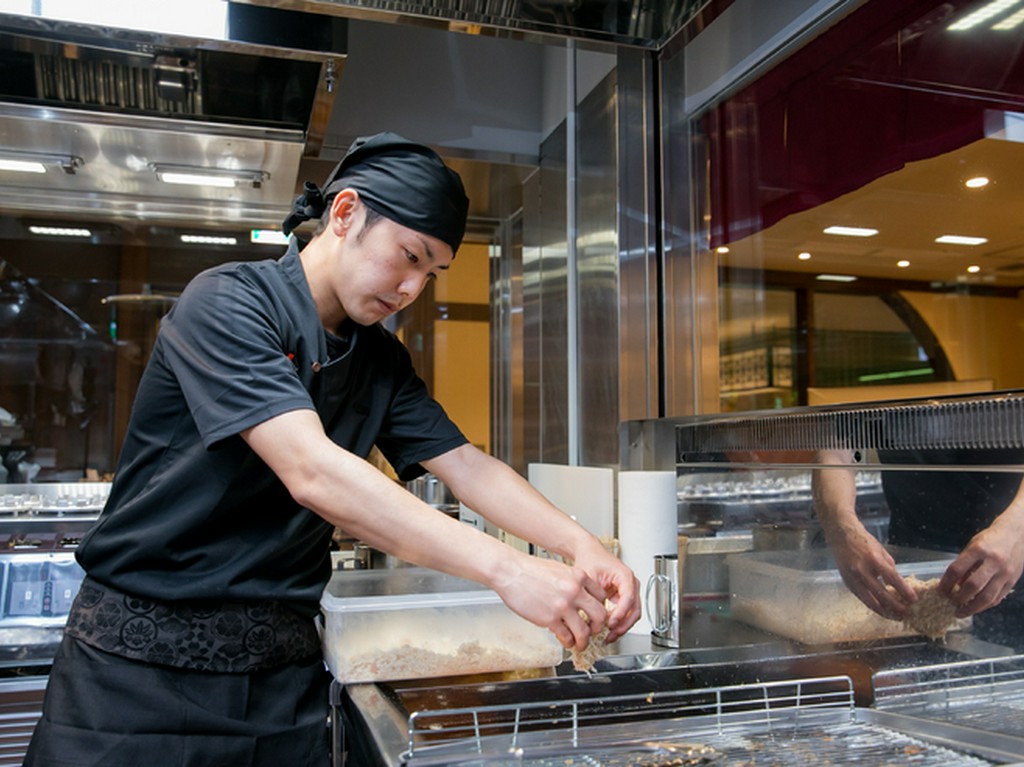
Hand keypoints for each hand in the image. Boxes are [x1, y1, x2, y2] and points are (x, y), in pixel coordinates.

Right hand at [491, 554, 612, 651]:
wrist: (510, 571)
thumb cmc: (530, 570)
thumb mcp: (559, 569)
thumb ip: (573, 582)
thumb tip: (580, 597)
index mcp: (579, 577)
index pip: (602, 597)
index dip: (601, 609)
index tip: (596, 616)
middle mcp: (575, 591)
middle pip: (600, 616)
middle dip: (598, 628)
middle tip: (593, 632)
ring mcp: (563, 606)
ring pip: (584, 631)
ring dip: (584, 641)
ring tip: (580, 644)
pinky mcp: (550, 619)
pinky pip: (566, 636)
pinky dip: (568, 642)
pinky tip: (565, 641)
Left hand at [570, 539, 641, 641]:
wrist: (589, 552)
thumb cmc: (590, 559)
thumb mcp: (588, 578)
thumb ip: (592, 597)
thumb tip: (591, 617)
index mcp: (625, 576)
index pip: (628, 599)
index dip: (620, 614)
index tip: (610, 624)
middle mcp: (631, 583)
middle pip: (634, 610)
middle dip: (623, 625)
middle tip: (610, 635)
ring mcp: (630, 590)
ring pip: (633, 614)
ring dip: (622, 627)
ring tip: (608, 636)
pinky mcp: (625, 596)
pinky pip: (626, 613)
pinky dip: (619, 622)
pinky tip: (608, 629)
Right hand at [824, 520, 916, 619]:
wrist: (841, 536)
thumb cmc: (864, 542)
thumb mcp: (881, 552)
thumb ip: (889, 569)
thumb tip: (897, 586)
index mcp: (873, 560)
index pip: (893, 579)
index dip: (904, 591)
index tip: (914, 600)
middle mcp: (862, 571)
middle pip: (881, 595)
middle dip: (895, 606)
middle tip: (906, 612)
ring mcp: (853, 579)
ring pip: (870, 601)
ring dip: (884, 611)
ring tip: (895, 616)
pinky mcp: (848, 584)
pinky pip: (862, 598)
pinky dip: (873, 605)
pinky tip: (881, 608)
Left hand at [940, 512, 1023, 617]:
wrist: (1017, 535)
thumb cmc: (990, 539)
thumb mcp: (973, 545)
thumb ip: (964, 563)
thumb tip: (955, 584)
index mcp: (978, 550)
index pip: (957, 570)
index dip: (946, 583)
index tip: (941, 591)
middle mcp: (993, 562)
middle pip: (972, 586)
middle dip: (959, 598)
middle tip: (951, 603)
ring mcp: (1005, 573)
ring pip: (987, 597)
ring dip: (972, 608)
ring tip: (961, 612)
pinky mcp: (1012, 581)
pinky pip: (997, 598)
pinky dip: (985, 605)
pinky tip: (976, 607)